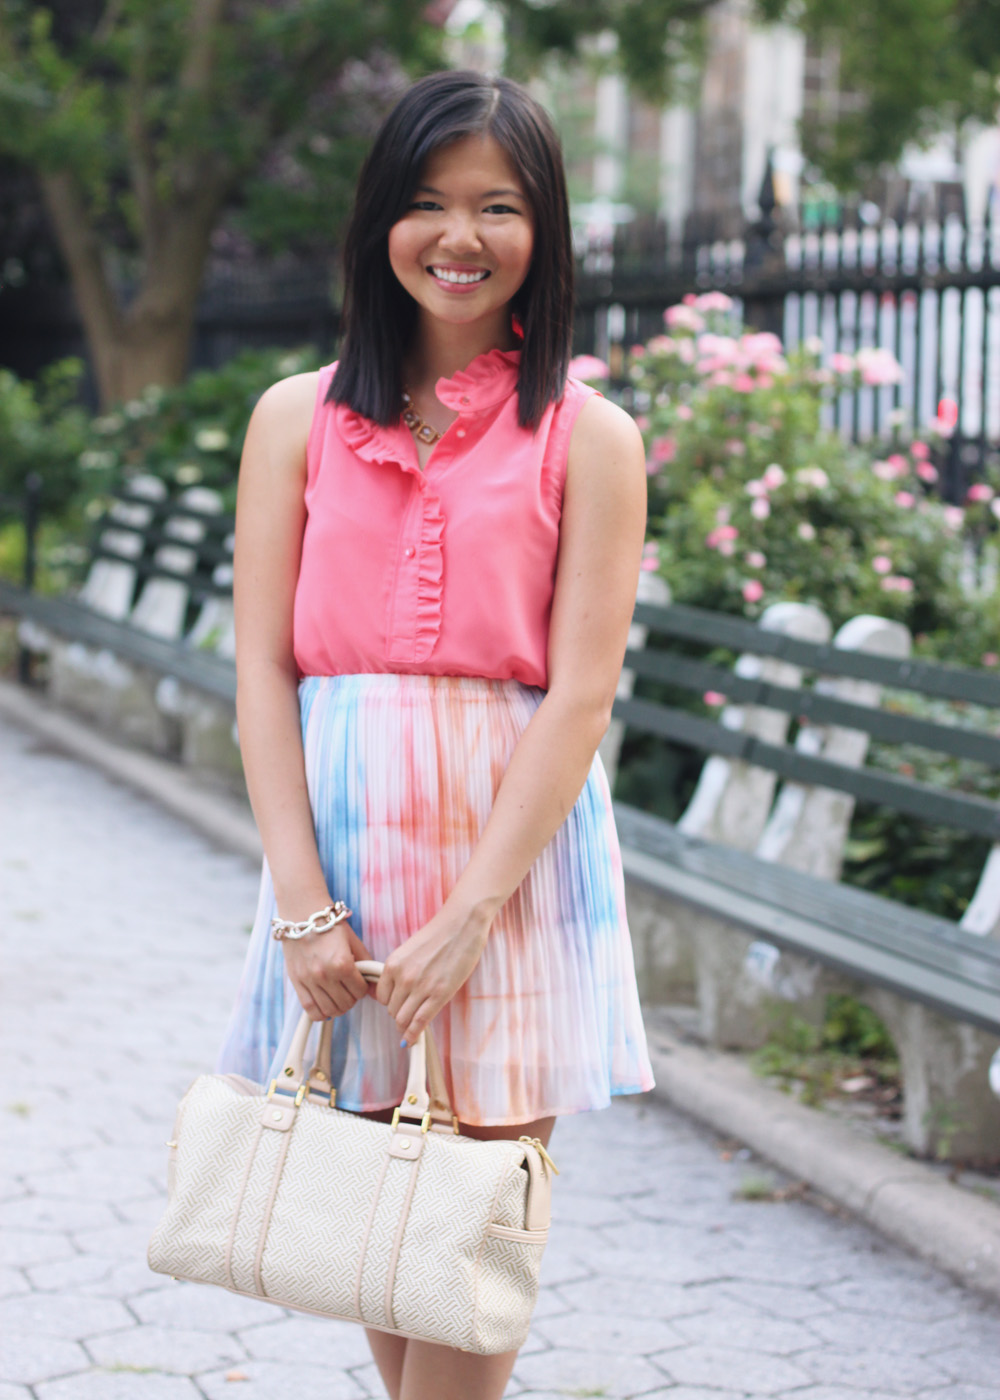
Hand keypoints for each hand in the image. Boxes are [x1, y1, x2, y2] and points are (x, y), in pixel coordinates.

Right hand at [281, 921, 374, 1021]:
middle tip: (349, 989)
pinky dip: (320, 1013)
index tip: (359, 982)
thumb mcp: (354, 942)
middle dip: (351, 999)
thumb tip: (375, 988)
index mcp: (342, 963)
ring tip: (338, 996)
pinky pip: (310, 1010)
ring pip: (329, 1010)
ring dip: (337, 1007)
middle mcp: (325, 974)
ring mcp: (309, 980)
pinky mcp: (297, 982)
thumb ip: (367, 965)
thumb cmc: (330, 926)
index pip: (360, 992)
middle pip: (345, 1004)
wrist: (303, 914)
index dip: (362, 989)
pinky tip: (325, 1004)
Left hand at [377, 903, 491, 1045]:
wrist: (463, 923)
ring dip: (406, 1025)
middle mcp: (403, 977)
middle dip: (400, 1013)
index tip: (399, 1004)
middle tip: (410, 1012)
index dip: (391, 1002)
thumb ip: (401, 970)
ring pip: (403, 1019)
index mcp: (393, 964)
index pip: (382, 997)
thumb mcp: (410, 950)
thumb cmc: (440, 934)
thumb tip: (397, 992)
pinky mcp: (439, 994)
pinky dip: (413, 1035)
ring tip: (412, 1026)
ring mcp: (421, 987)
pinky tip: (411, 1041)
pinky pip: (420, 1022)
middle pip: (392, 1010)